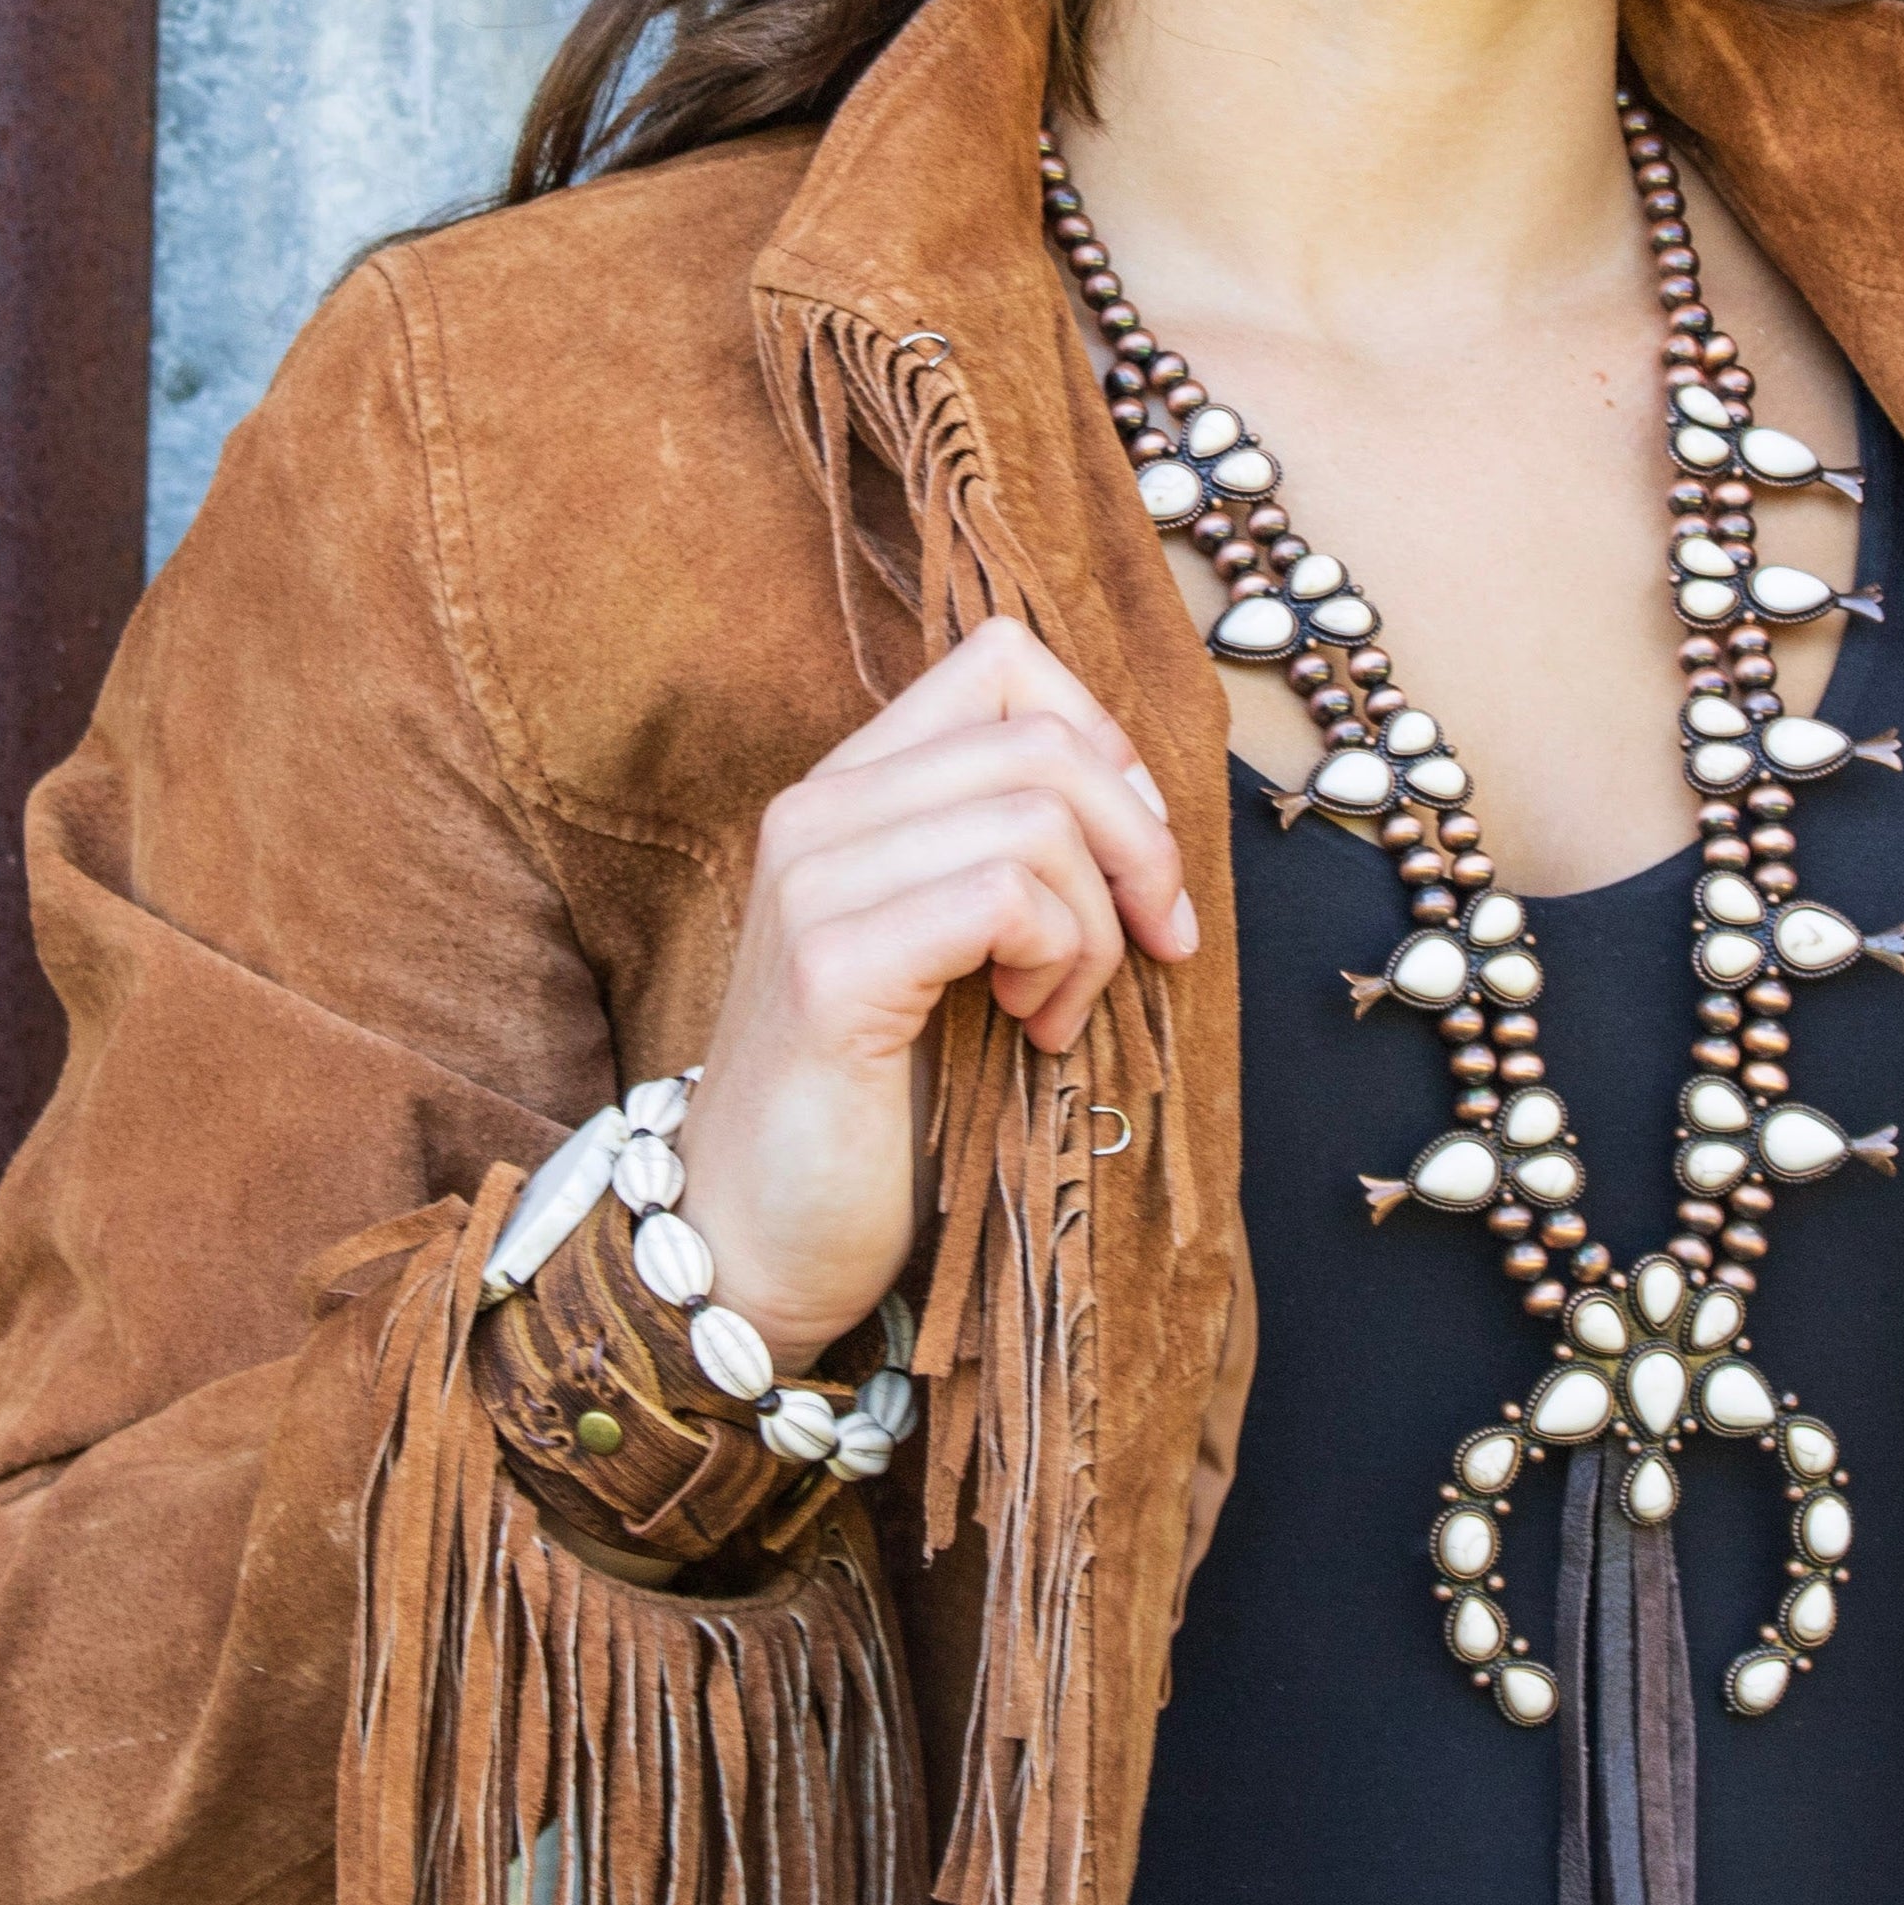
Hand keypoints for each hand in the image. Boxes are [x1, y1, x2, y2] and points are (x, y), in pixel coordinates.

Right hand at [679, 619, 1192, 1368]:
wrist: (755, 1241)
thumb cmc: (877, 1101)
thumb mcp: (953, 945)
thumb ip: (1008, 851)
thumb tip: (1146, 804)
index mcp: (851, 790)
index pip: (1003, 662)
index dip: (1103, 740)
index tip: (1131, 855)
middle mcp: (818, 811)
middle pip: (1045, 739)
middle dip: (1139, 844)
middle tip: (1148, 943)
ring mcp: (814, 882)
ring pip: (1038, 816)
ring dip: (1093, 926)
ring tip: (1058, 1009)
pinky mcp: (832, 966)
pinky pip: (1004, 896)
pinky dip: (1057, 961)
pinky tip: (1032, 1028)